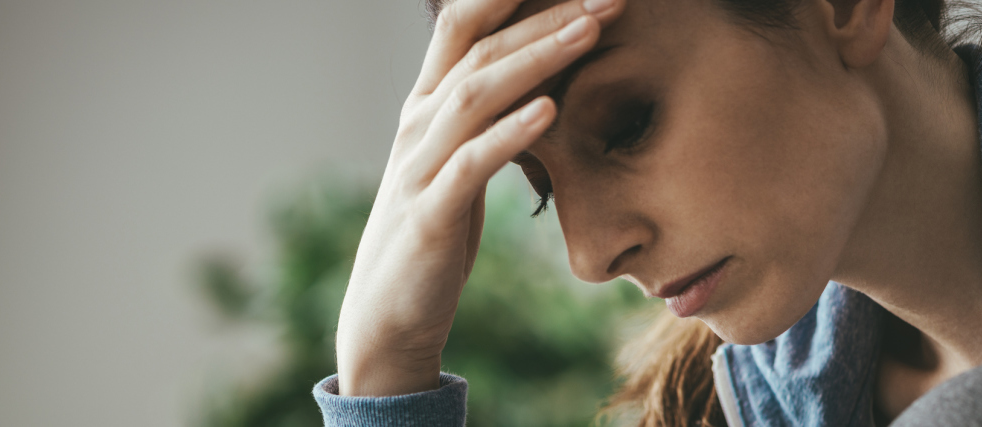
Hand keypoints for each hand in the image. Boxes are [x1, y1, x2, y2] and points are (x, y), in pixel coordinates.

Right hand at [335, 0, 623, 395]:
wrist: (390, 312)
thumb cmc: (437, 228)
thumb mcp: (465, 160)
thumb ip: (494, 115)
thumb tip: (545, 76)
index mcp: (427, 104)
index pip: (465, 24)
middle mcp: (418, 123)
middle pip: (479, 47)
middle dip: (544, 14)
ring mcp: (419, 166)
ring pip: (474, 94)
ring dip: (536, 58)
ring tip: (590, 30)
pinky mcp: (430, 214)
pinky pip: (470, 163)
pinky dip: (509, 133)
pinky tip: (549, 111)